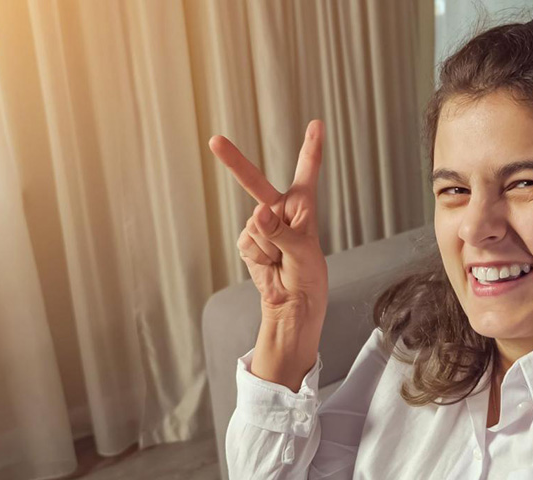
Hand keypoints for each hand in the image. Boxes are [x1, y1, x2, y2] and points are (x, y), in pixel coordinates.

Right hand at [209, 120, 327, 321]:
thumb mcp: (302, 252)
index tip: (317, 123)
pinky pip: (246, 241)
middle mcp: (280, 209)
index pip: (307, 171)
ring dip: (269, 247)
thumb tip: (257, 213)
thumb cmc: (308, 275)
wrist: (292, 302)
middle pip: (255, 182)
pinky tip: (270, 264)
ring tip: (282, 260)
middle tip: (215, 141)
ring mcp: (261, 224)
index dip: (311, 147)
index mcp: (303, 205)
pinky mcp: (248, 241)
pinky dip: (259, 256)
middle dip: (234, 162)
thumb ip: (280, 232)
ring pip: (254, 225)